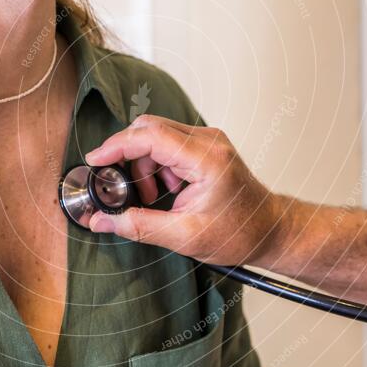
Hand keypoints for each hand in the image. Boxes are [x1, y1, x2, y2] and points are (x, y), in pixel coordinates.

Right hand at [85, 115, 281, 265]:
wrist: (270, 230)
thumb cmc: (239, 233)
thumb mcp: (185, 237)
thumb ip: (139, 226)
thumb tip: (102, 220)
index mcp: (206, 159)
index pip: (151, 136)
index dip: (117, 146)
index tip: (95, 161)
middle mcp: (208, 141)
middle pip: (149, 129)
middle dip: (127, 157)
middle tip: (121, 188)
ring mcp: (208, 140)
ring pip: (156, 136)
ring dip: (143, 165)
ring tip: (152, 197)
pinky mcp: (205, 145)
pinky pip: (168, 143)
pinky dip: (157, 166)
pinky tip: (167, 191)